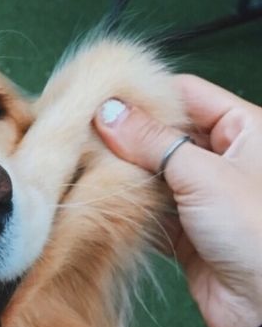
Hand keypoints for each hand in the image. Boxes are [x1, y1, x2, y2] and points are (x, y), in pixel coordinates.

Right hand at [94, 76, 261, 326]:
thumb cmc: (255, 232)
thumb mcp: (201, 173)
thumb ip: (151, 141)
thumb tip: (108, 112)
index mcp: (246, 129)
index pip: (187, 95)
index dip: (145, 94)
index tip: (100, 97)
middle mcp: (226, 159)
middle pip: (165, 134)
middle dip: (126, 136)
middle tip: (81, 133)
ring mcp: (204, 197)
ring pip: (154, 173)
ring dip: (123, 173)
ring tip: (83, 164)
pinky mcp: (187, 232)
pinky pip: (150, 210)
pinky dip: (127, 207)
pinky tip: (101, 200)